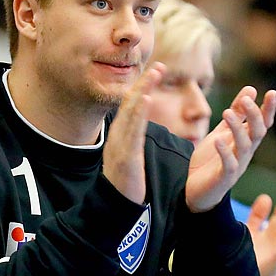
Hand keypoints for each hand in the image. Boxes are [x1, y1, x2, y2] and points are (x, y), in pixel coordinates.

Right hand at [102, 62, 161, 204]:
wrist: (117, 209)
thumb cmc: (128, 186)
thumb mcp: (131, 158)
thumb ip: (135, 141)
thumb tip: (141, 130)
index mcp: (121, 137)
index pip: (132, 107)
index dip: (143, 87)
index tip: (155, 71)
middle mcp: (118, 137)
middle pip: (130, 104)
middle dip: (144, 83)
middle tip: (159, 65)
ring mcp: (120, 145)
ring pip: (131, 113)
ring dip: (143, 90)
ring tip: (155, 74)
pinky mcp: (125, 156)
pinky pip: (132, 130)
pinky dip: (138, 112)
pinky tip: (145, 98)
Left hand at [187, 86, 275, 212]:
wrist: (194, 190)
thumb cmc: (210, 161)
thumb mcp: (222, 132)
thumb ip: (237, 113)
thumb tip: (251, 89)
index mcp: (247, 142)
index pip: (263, 123)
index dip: (268, 109)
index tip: (272, 92)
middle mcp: (245, 153)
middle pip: (257, 133)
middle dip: (254, 116)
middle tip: (245, 100)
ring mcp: (236, 166)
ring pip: (243, 146)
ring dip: (237, 129)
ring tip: (226, 113)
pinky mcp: (224, 178)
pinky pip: (228, 165)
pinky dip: (224, 153)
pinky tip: (217, 140)